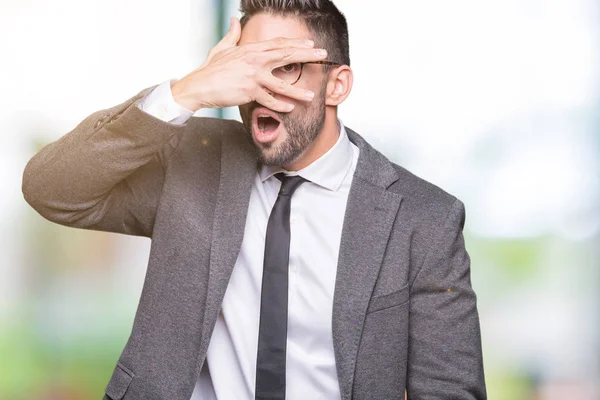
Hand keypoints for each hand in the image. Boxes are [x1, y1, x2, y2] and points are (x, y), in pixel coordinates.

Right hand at [171, 17, 327, 112]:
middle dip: (307, 55)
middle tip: (323, 55)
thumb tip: (233, 21)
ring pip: (282, 83)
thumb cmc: (210, 69)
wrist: (199, 86)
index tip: (310, 43)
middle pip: (286, 55)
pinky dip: (280, 105)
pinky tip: (290, 108)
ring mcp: (253, 76)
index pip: (278, 44)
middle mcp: (254, 60)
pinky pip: (269, 99)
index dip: (295, 43)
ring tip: (312, 95)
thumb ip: (232, 35)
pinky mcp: (249, 91)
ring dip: (298, 90)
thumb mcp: (222, 48)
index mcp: (250, 49)